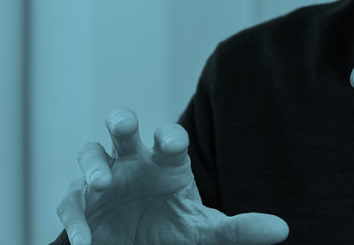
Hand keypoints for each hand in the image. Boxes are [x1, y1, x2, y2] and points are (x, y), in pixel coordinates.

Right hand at [56, 108, 288, 244]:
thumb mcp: (206, 233)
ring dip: (92, 164)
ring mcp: (104, 179)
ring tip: (102, 184)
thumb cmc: (175, 230)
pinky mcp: (81, 204)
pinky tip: (86, 239)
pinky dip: (75, 219)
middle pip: (122, 128)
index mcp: (166, 161)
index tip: (171, 144)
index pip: (169, 137)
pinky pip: (71, 203)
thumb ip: (240, 229)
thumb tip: (282, 229)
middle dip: (121, 120)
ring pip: (90, 154)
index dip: (169, 136)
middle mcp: (134, 161)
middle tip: (124, 124)